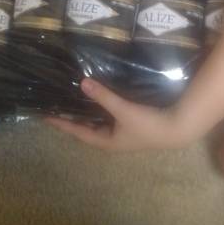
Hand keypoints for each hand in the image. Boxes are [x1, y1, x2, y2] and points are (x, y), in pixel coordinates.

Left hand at [46, 78, 188, 151]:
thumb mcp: (123, 110)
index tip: (46, 117)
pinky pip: (109, 117)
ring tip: (73, 100)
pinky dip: (100, 109)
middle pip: (86, 129)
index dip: (62, 124)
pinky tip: (99, 100)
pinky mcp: (132, 125)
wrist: (176, 129)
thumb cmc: (148, 125)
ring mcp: (122, 133)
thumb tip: (82, 83)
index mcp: (107, 141)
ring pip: (98, 123)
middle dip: (72, 119)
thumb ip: (103, 96)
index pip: (78, 132)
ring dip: (87, 113)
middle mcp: (112, 139)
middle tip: (57, 106)